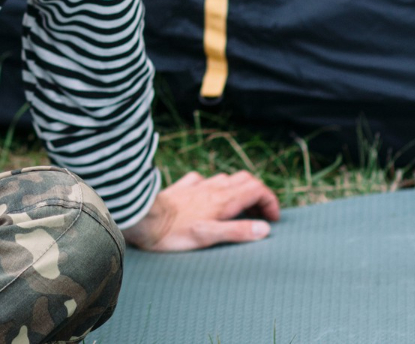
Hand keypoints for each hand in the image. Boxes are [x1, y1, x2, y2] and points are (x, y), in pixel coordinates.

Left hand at [124, 170, 280, 250]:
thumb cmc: (173, 232)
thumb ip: (237, 231)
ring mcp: (196, 186)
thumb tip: (264, 229)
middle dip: (257, 194)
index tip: (273, 219)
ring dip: (237, 190)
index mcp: (223, 200)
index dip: (270, 202)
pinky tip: (206, 196)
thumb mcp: (208, 236)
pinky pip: (202, 180)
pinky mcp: (181, 188)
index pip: (257, 189)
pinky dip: (212, 186)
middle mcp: (212, 188)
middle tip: (259, 214)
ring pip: (225, 179)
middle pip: (245, 180)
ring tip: (238, 209)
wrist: (142, 217)